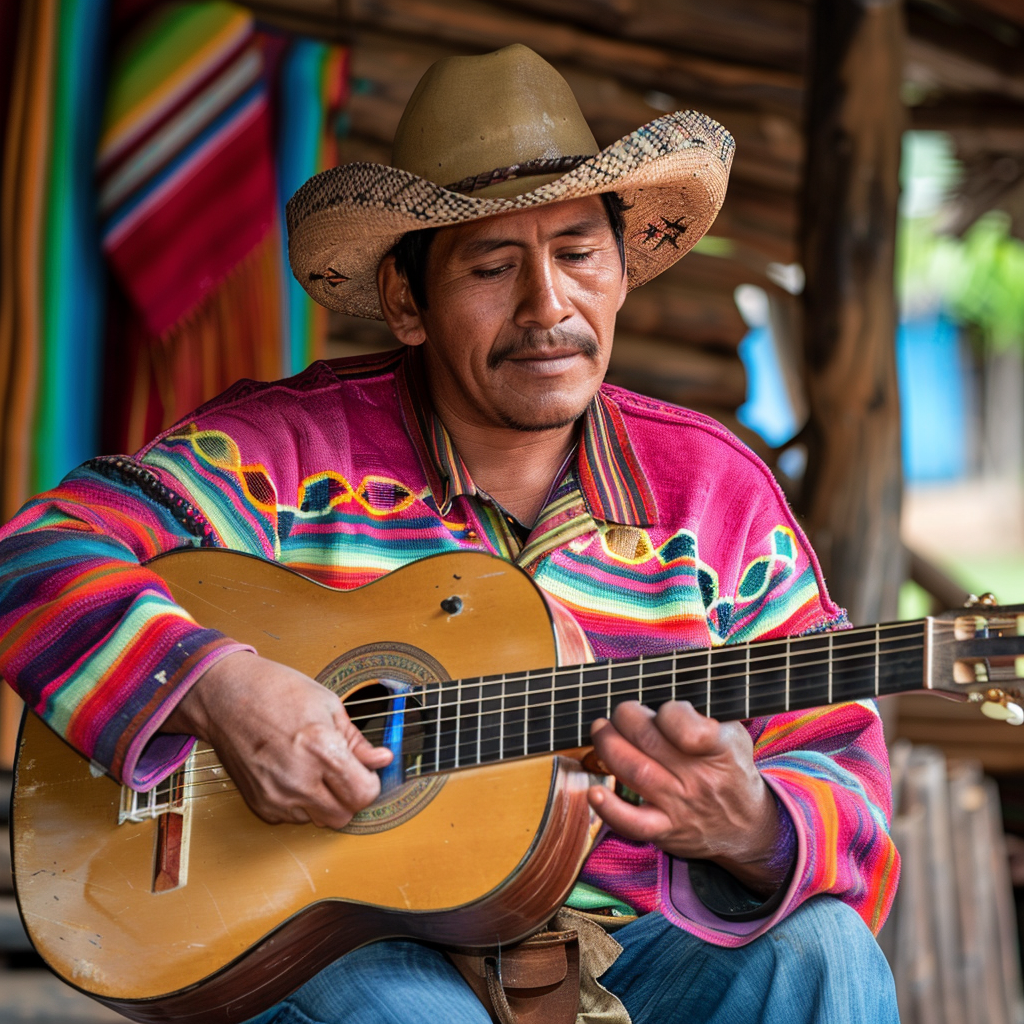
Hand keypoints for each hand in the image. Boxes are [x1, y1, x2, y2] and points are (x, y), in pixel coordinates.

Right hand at [162, 651, 391, 828]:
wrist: (225, 697)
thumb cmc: (275, 691)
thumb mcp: (328, 705)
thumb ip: (357, 741)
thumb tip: (382, 759)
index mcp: (321, 750)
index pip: (364, 794)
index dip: (370, 782)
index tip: (366, 771)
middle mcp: (298, 780)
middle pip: (344, 816)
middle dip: (350, 796)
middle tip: (343, 771)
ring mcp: (276, 797)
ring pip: (320, 821)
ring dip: (325, 802)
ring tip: (315, 770)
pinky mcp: (260, 805)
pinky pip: (294, 818)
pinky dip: (301, 804)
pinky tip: (294, 775)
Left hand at [588, 701, 784, 893]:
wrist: (747, 827)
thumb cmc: (731, 769)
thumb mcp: (733, 734)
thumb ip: (702, 714)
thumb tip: (660, 697)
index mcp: (719, 749)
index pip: (686, 726)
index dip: (668, 712)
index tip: (664, 709)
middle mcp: (698, 779)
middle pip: (648, 740)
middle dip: (625, 717)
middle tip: (622, 713)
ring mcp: (679, 806)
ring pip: (635, 771)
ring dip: (609, 745)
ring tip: (602, 730)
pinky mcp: (664, 829)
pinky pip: (633, 824)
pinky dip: (610, 809)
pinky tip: (595, 792)